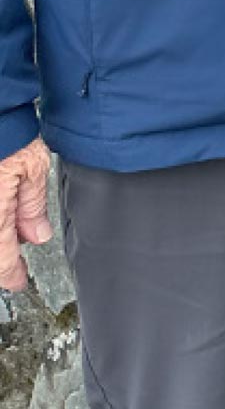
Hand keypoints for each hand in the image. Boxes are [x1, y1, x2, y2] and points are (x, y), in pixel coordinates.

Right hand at [0, 137, 52, 291]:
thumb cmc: (5, 128)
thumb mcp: (31, 167)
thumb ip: (31, 206)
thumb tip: (36, 235)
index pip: (0, 262)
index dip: (11, 275)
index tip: (18, 280)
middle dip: (1, 254)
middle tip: (15, 252)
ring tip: (9, 220)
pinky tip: (2, 202)